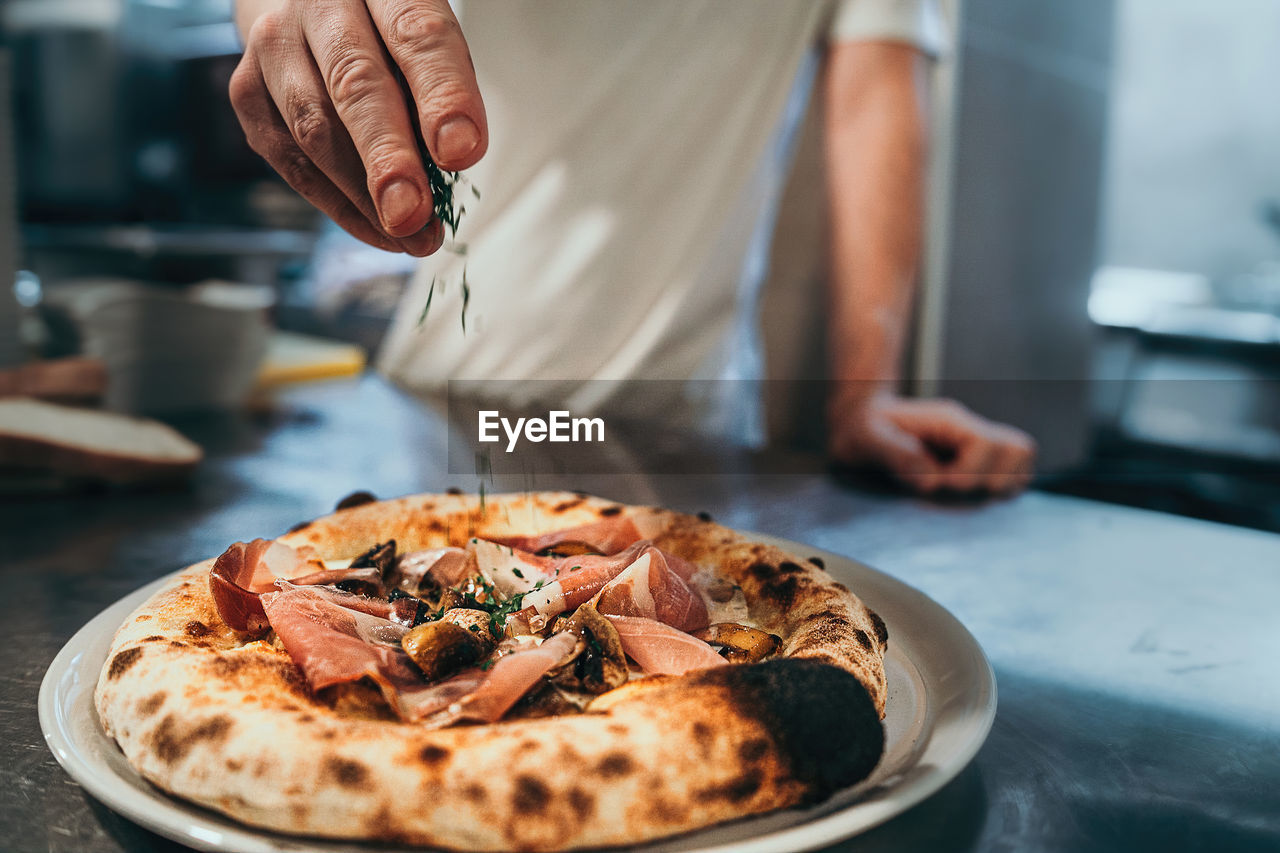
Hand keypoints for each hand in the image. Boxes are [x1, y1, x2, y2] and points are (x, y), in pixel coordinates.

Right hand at [230, 0, 487, 254]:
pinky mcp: (247, 89)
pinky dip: (338, 204)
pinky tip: (378, 230)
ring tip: (411, 235)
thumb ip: (438, 94)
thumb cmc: (388, 37)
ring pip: (313, 127)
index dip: (441, 94)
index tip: (460, 151)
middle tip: (413, 212)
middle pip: (354, 82)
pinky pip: (290, 159)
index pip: (415, 34)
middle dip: (387, 157)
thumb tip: (449, 168)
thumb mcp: (428, 46)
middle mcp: (319, 4)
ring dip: (364, 195)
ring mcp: (274, 43)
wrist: (314, 11)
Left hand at [828, 390, 1035, 494]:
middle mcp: (972, 432)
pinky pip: (1011, 482)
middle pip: (1020, 450)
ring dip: (996, 489)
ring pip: (1022, 467)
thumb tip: (930, 482)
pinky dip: (995, 495)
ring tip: (958, 494)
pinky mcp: (980, 467)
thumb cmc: (862, 430)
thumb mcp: (865, 438)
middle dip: (988, 481)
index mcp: (950, 422)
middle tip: (950, 489)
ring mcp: (979, 449)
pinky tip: (962, 498)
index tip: (939, 483)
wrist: (862, 425)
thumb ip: (895, 455)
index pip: (988, 443)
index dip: (970, 471)